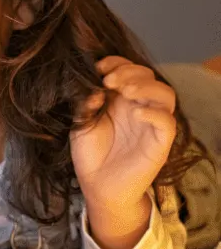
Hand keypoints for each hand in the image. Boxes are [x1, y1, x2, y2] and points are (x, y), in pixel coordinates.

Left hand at [71, 56, 176, 210]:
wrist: (96, 185)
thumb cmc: (90, 153)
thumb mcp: (81, 122)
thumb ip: (86, 103)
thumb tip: (94, 88)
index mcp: (120, 99)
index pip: (130, 70)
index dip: (118, 63)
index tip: (99, 67)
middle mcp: (139, 107)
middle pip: (149, 77)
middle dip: (130, 71)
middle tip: (110, 80)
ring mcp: (150, 125)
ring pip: (166, 95)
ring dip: (146, 87)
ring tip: (125, 91)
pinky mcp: (159, 144)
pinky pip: (167, 123)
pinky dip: (155, 114)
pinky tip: (136, 113)